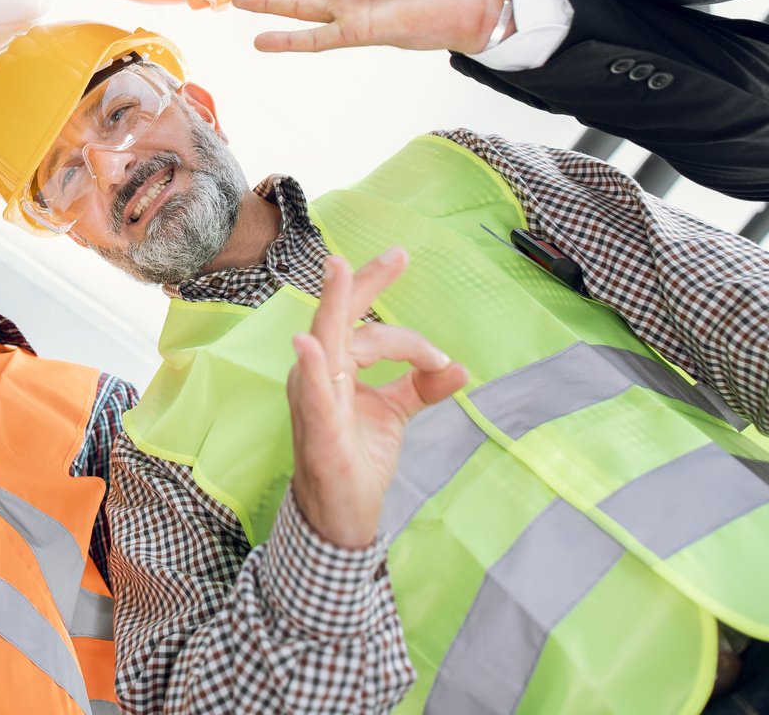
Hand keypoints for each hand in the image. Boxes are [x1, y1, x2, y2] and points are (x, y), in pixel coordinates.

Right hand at [287, 249, 469, 548]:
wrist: (341, 513)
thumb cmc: (357, 458)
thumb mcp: (395, 414)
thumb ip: (421, 387)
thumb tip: (460, 367)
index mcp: (337, 366)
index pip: (365, 326)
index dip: (405, 332)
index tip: (440, 358)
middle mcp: (320, 373)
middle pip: (342, 316)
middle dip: (366, 281)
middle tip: (398, 254)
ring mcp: (315, 397)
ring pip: (326, 341)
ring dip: (334, 304)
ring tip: (338, 270)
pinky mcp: (320, 427)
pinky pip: (316, 393)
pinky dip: (313, 365)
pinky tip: (309, 344)